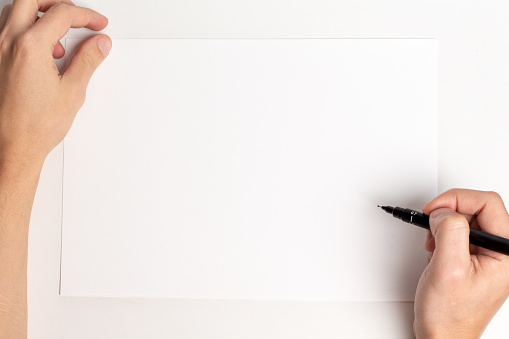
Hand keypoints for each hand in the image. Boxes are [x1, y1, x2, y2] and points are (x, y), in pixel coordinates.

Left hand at [0, 0, 110, 167]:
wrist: (13, 146)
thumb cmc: (35, 126)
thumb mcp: (73, 91)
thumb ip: (88, 61)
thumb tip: (99, 44)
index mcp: (29, 47)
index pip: (61, 14)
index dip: (86, 16)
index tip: (97, 24)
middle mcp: (7, 43)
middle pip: (32, 0)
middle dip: (59, 4)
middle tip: (77, 17)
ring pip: (14, 11)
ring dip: (39, 15)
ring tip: (59, 36)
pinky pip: (6, 30)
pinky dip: (25, 29)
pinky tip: (41, 49)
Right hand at [414, 189, 508, 337]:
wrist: (443, 334)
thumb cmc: (451, 314)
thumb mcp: (448, 268)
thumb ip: (449, 232)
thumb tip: (443, 211)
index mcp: (506, 253)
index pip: (487, 203)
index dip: (456, 199)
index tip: (434, 209)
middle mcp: (501, 252)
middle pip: (477, 207)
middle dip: (448, 211)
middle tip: (430, 223)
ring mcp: (488, 254)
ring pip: (466, 217)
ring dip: (443, 224)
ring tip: (433, 244)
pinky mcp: (474, 256)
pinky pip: (459, 230)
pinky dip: (441, 234)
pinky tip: (436, 250)